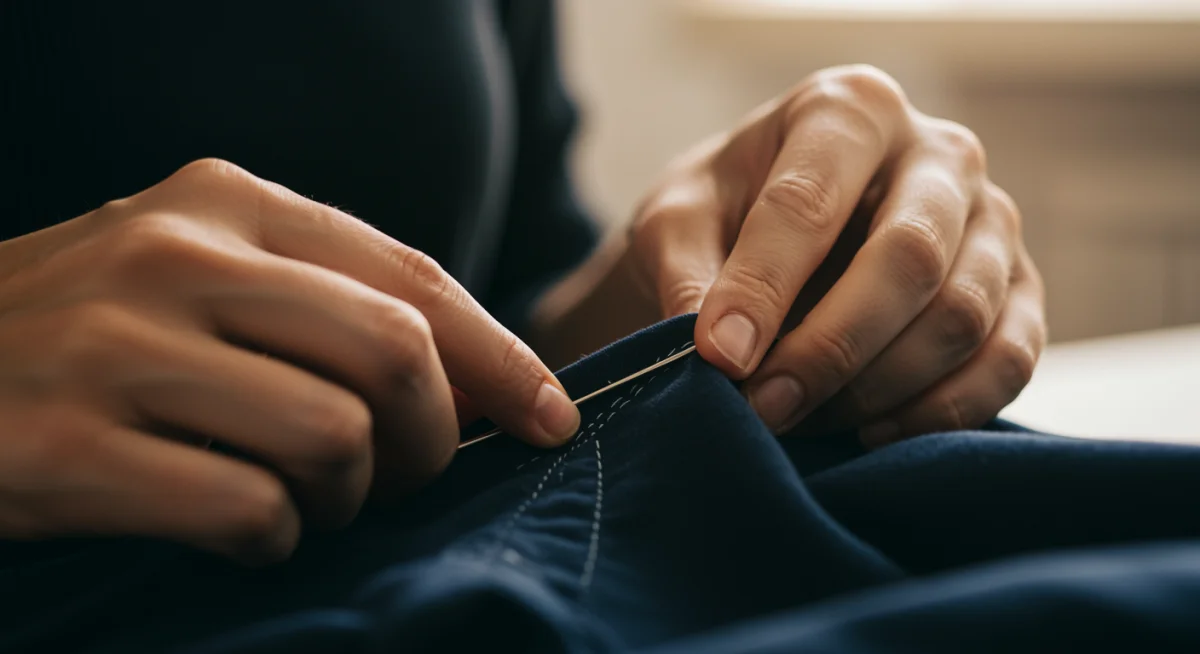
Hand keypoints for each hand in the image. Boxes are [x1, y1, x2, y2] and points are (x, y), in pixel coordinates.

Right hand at [0, 159, 578, 563]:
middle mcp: (174, 256)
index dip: (501, 360)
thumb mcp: (206, 274)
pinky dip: (276, 537)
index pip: (413, 280)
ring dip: (350, 496)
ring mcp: (113, 349)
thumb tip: (480, 380)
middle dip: (435, 438)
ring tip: (311, 501)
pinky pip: (252, 510)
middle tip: (410, 477)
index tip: (552, 417)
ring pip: (334, 436)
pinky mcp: (65, 449)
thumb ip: (326, 302)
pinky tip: (245, 529)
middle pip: (395, 355)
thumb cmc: (92, 330)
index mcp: (227, 203)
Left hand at [626, 65, 1045, 446]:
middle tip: (765, 406)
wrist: (781, 231)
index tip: (719, 358)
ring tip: (801, 420)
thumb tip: (718, 353)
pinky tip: (871, 432)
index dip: (762, 287)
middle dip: (831, 348)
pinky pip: (1009, 362)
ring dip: (877, 389)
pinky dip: (941, 412)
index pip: (809, 201)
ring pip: (963, 317)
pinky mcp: (1020, 290)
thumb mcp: (679, 221)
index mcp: (849, 110)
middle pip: (909, 259)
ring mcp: (992, 222)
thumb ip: (687, 274)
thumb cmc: (726, 213)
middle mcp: (940, 154)